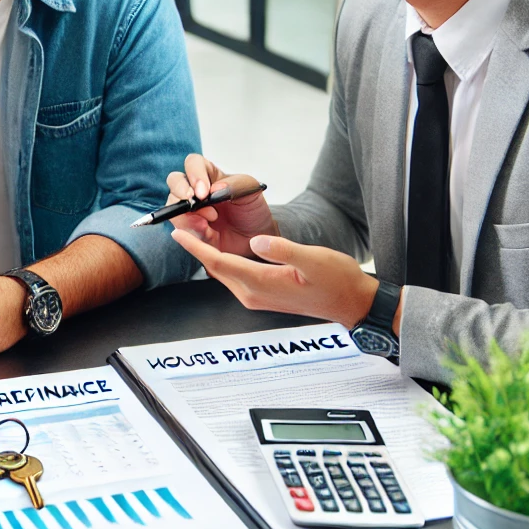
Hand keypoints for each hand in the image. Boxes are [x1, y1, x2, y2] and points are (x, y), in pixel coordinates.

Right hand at [166, 156, 277, 254]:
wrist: (256, 237)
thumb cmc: (252, 209)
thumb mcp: (251, 191)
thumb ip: (235, 185)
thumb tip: (214, 188)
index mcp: (209, 174)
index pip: (193, 164)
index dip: (194, 174)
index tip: (203, 192)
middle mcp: (195, 189)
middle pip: (175, 181)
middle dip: (181, 192)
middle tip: (194, 204)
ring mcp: (190, 209)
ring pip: (173, 206)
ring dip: (186, 215)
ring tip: (206, 224)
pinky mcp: (189, 229)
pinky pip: (180, 228)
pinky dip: (191, 230)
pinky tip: (206, 232)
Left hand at [171, 229, 378, 328]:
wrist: (351, 302)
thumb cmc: (336, 280)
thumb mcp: (313, 259)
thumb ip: (283, 250)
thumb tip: (256, 241)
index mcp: (261, 283)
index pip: (219, 262)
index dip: (196, 247)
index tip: (177, 233)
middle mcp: (253, 294)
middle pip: (215, 268)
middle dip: (196, 248)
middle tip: (179, 225)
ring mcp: (256, 296)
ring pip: (222, 272)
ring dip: (207, 254)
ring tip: (192, 233)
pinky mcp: (262, 294)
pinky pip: (233, 275)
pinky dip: (221, 260)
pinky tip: (217, 247)